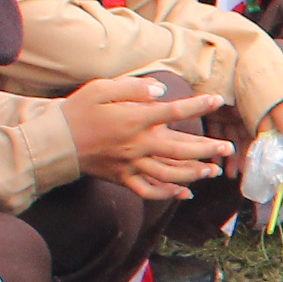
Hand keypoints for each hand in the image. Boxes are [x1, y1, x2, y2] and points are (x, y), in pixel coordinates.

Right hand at [61, 74, 230, 198]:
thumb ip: (133, 87)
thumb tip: (161, 91)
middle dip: (207, 149)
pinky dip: (168, 194)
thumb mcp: (101, 88)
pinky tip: (184, 193)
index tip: (216, 100)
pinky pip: (149, 191)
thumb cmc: (78, 111)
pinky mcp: (122, 178)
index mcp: (134, 119)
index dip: (197, 105)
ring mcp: (131, 164)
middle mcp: (137, 144)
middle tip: (227, 147)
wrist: (55, 142)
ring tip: (213, 170)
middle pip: (180, 149)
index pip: (173, 111)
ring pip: (170, 173)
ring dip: (194, 173)